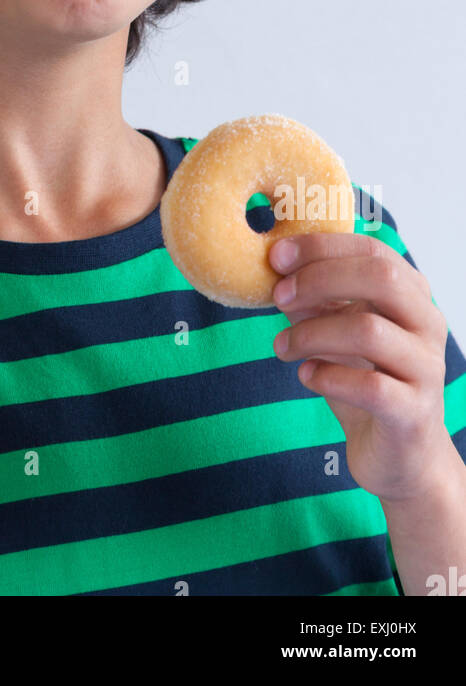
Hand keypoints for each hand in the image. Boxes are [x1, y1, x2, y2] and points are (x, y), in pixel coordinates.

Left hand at [268, 232, 451, 502]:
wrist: (399, 456)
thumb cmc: (365, 380)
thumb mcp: (335, 330)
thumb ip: (313, 299)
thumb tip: (275, 267)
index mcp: (411, 294)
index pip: (372, 249)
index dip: (321, 246)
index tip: (277, 256)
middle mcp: (427, 324)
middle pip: (380, 277)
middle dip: (319, 279)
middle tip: (278, 296)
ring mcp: (425, 369)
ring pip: (369, 330)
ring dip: (311, 333)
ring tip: (282, 346)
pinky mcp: (413, 413)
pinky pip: (369, 386)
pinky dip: (327, 376)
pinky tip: (306, 376)